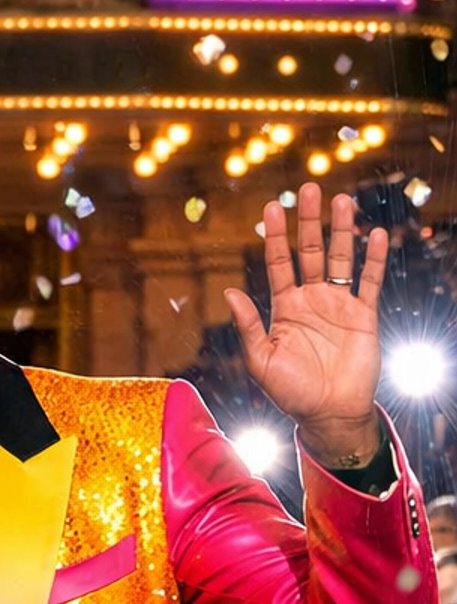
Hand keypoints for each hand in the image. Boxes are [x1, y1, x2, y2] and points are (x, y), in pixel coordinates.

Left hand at [224, 185, 384, 461]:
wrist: (327, 413)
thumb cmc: (290, 391)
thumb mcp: (260, 359)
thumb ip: (247, 325)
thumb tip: (229, 291)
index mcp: (284, 307)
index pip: (277, 262)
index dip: (274, 236)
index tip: (270, 208)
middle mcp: (311, 299)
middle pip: (310, 251)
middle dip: (309, 221)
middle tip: (308, 190)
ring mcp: (338, 305)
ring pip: (339, 259)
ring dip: (341, 231)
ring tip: (341, 201)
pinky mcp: (363, 315)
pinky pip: (369, 282)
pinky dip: (373, 260)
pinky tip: (374, 235)